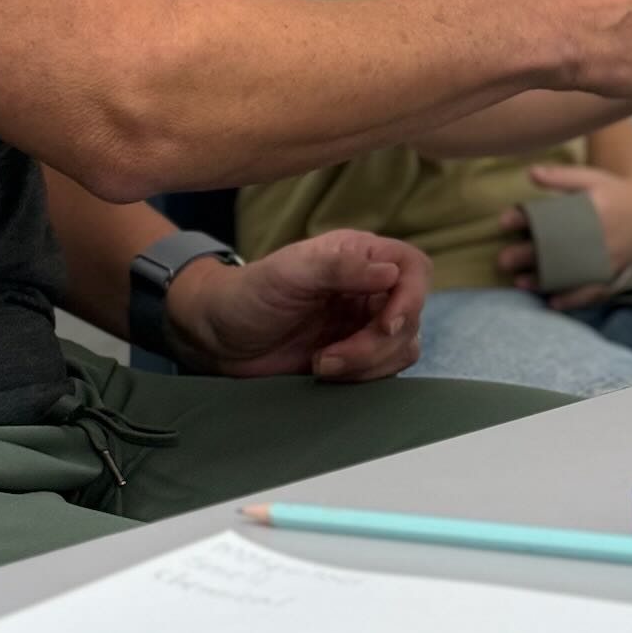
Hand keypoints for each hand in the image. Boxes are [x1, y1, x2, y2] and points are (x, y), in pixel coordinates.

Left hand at [163, 231, 428, 382]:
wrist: (218, 337)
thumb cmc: (249, 294)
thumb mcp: (289, 273)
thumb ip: (339, 267)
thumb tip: (391, 272)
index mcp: (358, 256)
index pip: (413, 268)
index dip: (412, 297)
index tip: (387, 324)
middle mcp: (368, 288)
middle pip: (410, 316)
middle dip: (376, 344)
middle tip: (330, 357)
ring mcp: (362, 323)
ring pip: (402, 347)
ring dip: (367, 364)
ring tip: (320, 364)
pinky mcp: (354, 355)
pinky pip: (382, 369)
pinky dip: (361, 376)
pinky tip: (323, 371)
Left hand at [496, 162, 631, 311]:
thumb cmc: (613, 192)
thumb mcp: (591, 177)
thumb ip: (561, 176)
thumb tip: (530, 172)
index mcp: (595, 209)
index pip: (554, 216)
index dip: (526, 219)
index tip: (503, 221)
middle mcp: (603, 237)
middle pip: (560, 250)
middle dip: (529, 256)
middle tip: (503, 260)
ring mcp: (609, 258)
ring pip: (574, 274)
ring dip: (546, 281)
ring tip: (519, 283)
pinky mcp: (614, 273)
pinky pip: (593, 291)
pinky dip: (574, 299)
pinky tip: (553, 303)